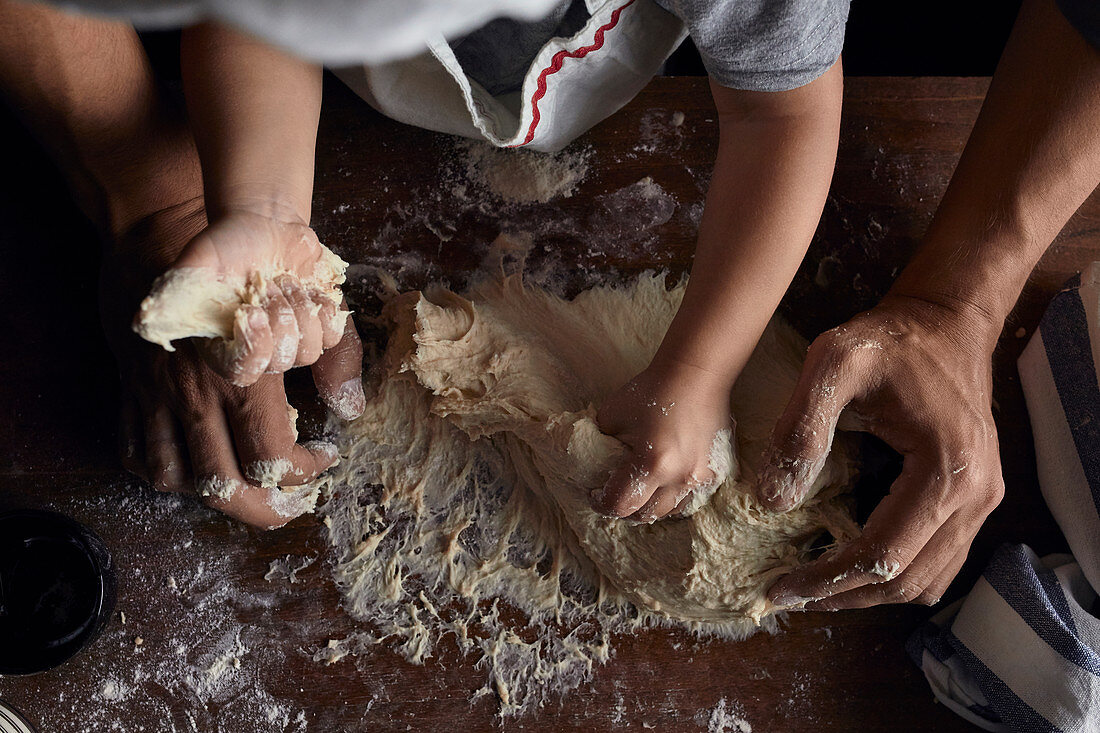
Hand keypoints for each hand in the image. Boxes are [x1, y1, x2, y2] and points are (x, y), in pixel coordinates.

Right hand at [103, 199, 364, 528]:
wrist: (165, 229)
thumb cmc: (243, 265)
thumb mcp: (305, 301)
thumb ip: (338, 356)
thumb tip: (351, 408)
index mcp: (240, 377)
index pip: (272, 456)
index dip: (304, 470)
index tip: (323, 457)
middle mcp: (194, 395)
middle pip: (226, 486)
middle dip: (264, 507)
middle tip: (290, 503)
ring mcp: (156, 395)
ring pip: (177, 478)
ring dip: (212, 494)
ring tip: (243, 488)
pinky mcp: (130, 388)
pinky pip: (134, 451)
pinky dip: (163, 472)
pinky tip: (191, 467)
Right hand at [163, 209, 350, 386]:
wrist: (263, 226)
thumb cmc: (225, 247)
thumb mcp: (195, 264)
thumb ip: (172, 294)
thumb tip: (146, 322)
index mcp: (223, 350)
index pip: (244, 374)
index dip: (255, 347)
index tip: (250, 310)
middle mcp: (258, 355)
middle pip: (282, 361)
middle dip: (279, 317)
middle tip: (266, 286)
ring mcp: (290, 346)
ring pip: (310, 349)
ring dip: (299, 306)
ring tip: (282, 281)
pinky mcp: (318, 331)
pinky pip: (335, 337)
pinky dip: (322, 307)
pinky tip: (305, 287)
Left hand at [593, 360, 732, 521]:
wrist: (696, 374)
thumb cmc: (653, 390)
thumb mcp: (612, 415)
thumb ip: (601, 443)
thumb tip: (593, 462)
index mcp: (653, 464)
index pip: (620, 504)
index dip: (601, 503)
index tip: (595, 495)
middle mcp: (680, 477)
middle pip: (647, 515)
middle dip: (625, 511)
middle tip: (615, 497)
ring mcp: (702, 476)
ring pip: (671, 510)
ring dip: (651, 506)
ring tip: (639, 494)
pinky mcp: (717, 471)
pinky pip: (691, 496)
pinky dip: (674, 496)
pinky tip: (664, 484)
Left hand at [756, 295, 1004, 608]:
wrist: (946, 322)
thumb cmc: (890, 339)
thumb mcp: (833, 363)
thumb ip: (801, 429)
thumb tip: (774, 502)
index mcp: (946, 471)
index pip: (882, 554)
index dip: (828, 579)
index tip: (779, 589)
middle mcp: (976, 497)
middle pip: (907, 579)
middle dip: (843, 595)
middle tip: (788, 596)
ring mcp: (982, 501)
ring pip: (926, 580)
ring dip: (869, 593)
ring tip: (814, 587)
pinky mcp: (975, 498)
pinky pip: (938, 560)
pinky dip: (894, 573)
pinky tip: (851, 563)